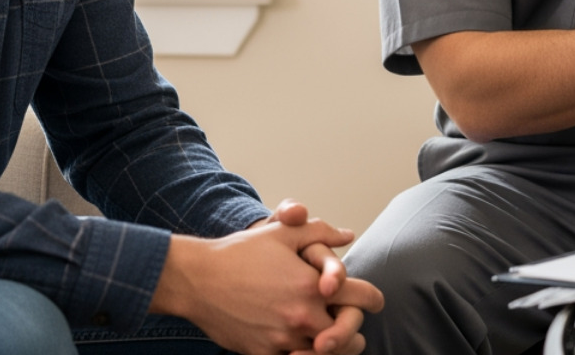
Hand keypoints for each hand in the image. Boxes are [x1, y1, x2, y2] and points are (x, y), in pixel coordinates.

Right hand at [154, 219, 381, 354]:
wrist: (197, 280)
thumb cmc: (240, 253)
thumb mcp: (282, 233)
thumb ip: (320, 232)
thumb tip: (348, 236)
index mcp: (312, 285)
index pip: (361, 297)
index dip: (373, 298)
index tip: (376, 301)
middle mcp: (302, 317)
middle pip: (348, 333)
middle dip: (354, 328)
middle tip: (357, 330)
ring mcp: (283, 340)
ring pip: (323, 354)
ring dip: (332, 348)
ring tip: (333, 342)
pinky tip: (304, 350)